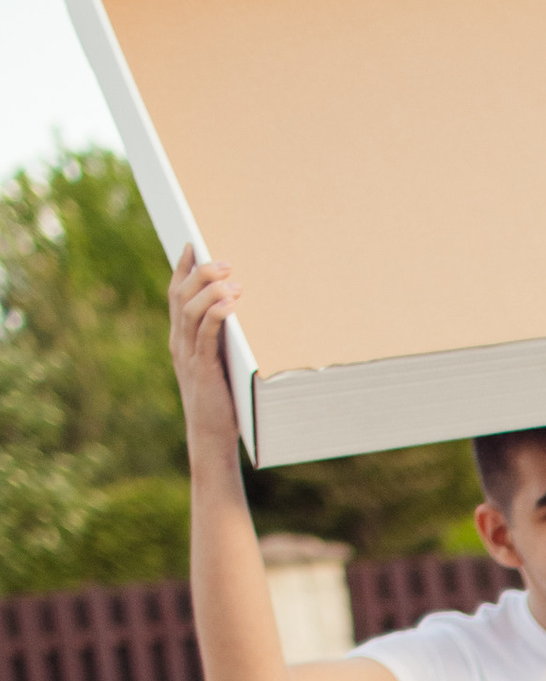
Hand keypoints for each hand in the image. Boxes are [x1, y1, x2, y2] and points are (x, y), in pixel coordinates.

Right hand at [168, 246, 244, 463]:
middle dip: (199, 273)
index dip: (181, 268)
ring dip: (210, 290)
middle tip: (222, 262)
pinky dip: (217, 314)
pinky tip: (230, 303)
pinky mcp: (201, 368)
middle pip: (180, 295)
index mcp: (179, 338)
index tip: (191, 244)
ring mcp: (187, 355)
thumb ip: (218, 339)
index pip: (175, 295)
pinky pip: (205, 334)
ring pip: (190, 310)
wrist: (210, 436)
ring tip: (231, 278)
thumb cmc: (219, 400)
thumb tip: (236, 312)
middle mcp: (178, 342)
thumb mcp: (215, 363)